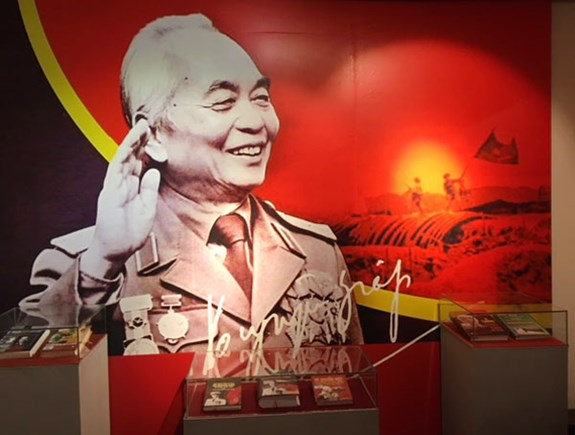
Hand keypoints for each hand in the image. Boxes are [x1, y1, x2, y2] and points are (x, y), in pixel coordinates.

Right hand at [81, 119, 161, 278]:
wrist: (116, 251)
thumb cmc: (130, 233)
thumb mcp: (147, 209)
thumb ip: (149, 190)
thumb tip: (153, 171)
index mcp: (133, 188)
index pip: (140, 164)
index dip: (146, 150)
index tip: (155, 136)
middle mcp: (123, 184)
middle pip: (131, 157)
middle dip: (139, 140)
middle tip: (148, 124)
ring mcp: (115, 187)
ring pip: (123, 159)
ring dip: (131, 143)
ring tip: (140, 128)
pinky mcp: (110, 192)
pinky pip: (115, 170)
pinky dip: (122, 157)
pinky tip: (129, 145)